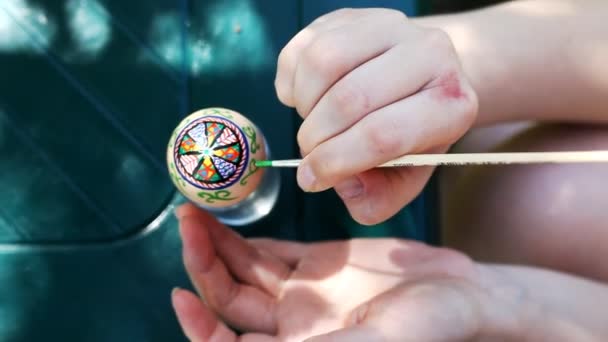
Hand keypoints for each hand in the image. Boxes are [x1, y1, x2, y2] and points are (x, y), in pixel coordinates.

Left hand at [170, 204, 510, 340]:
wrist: (463, 295)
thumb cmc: (429, 327)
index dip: (200, 327)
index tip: (179, 294)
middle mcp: (291, 325)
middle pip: (228, 299)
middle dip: (202, 265)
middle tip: (186, 223)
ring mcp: (302, 292)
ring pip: (244, 270)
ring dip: (217, 243)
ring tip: (195, 211)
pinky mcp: (317, 263)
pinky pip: (270, 251)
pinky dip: (247, 237)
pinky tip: (228, 219)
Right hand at [274, 8, 477, 224]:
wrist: (419, 77)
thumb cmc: (409, 132)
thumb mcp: (405, 176)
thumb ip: (377, 199)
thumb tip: (340, 183)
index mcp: (451, 103)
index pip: (384, 134)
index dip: (336, 162)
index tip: (312, 179)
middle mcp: (430, 54)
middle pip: (349, 99)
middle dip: (316, 138)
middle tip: (310, 154)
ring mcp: (390, 26)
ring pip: (322, 63)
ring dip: (304, 106)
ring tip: (313, 122)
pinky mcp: (353, 16)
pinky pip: (303, 48)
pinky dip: (292, 83)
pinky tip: (308, 99)